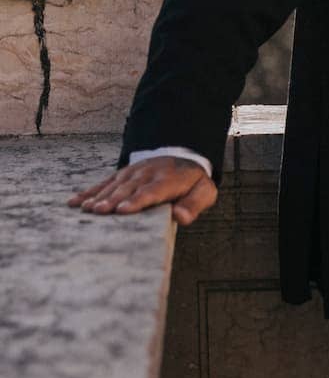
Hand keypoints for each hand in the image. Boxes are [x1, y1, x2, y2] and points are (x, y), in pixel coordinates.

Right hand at [67, 156, 217, 226]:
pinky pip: (105, 183)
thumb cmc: (194, 183)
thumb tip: (180, 217)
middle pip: (128, 189)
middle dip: (112, 200)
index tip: (122, 210)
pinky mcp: (122, 175)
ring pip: (114, 185)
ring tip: (84, 208)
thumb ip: (194, 205)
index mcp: (168, 180)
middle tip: (98, 211)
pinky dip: (89, 192)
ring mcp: (132, 173)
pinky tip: (74, 202)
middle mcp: (147, 174)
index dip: (136, 201)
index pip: (151, 192)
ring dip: (98, 197)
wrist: (185, 159)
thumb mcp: (204, 192)